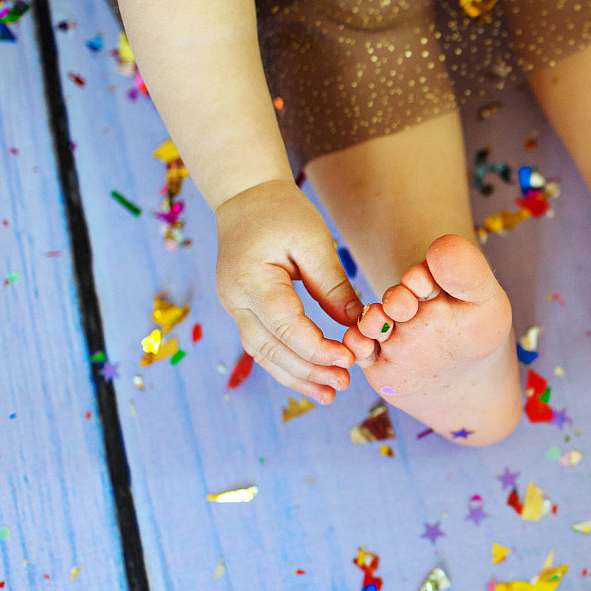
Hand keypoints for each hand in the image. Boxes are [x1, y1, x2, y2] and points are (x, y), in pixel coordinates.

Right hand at [214, 178, 363, 402]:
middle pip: (271, 348)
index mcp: (250, 279)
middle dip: (309, 371)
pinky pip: (263, 345)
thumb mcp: (314, 241)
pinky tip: (311, 379)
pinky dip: (286, 364)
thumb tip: (357, 324)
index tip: (349, 359)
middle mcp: (235, 299)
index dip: (318, 348)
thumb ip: (332, 285)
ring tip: (329, 394)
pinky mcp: (242, 310)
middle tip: (344, 385)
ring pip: (263, 354)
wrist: (245, 197)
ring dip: (296, 376)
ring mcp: (234, 306)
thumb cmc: (281, 212)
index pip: (286, 326)